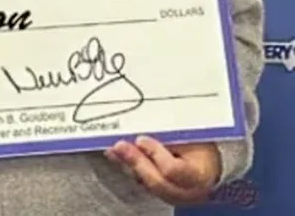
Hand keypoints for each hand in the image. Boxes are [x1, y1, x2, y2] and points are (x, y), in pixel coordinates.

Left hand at [105, 136, 220, 205]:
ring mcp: (175, 196)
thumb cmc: (203, 145)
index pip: (174, 170)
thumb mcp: (190, 136)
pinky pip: (143, 184)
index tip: (141, 139)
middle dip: (136, 162)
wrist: (210, 162)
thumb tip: (144, 129)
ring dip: (128, 166)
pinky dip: (130, 169)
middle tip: (120, 146)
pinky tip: (118, 157)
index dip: (155, 155)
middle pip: (158, 182)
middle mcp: (189, 191)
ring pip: (148, 185)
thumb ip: (168, 134)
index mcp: (200, 174)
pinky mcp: (162, 194)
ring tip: (115, 150)